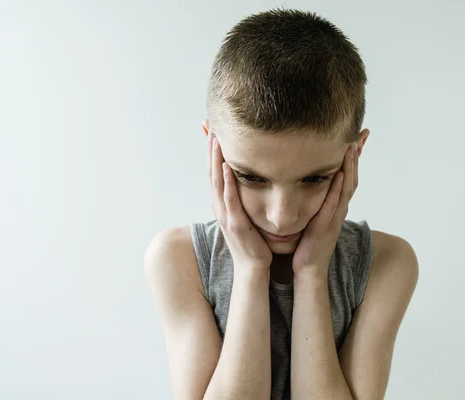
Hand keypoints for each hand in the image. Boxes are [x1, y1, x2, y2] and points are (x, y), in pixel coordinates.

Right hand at [208, 131, 272, 273]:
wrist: (254, 267)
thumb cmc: (253, 242)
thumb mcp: (246, 215)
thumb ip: (244, 198)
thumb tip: (250, 181)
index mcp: (223, 204)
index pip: (215, 172)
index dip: (212, 151)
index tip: (213, 130)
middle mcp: (220, 208)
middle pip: (212, 172)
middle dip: (211, 149)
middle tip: (210, 126)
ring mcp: (226, 216)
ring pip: (217, 182)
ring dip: (216, 160)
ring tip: (216, 139)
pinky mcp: (235, 224)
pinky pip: (229, 199)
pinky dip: (227, 182)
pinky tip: (228, 167)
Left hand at [292, 142, 358, 276]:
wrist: (307, 269)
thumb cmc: (307, 244)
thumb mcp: (312, 217)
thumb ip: (313, 201)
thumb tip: (304, 183)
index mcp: (335, 206)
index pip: (347, 176)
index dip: (352, 157)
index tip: (355, 137)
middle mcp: (339, 209)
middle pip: (352, 177)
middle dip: (357, 155)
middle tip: (362, 134)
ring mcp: (335, 217)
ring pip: (346, 187)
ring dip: (350, 167)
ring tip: (351, 146)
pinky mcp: (326, 226)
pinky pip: (334, 204)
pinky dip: (338, 188)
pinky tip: (338, 174)